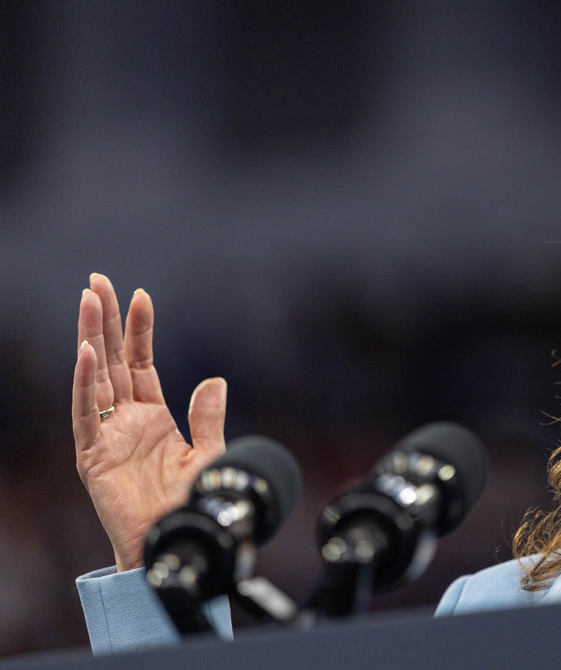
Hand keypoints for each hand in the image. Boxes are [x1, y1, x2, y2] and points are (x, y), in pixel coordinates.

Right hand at [72, 273, 227, 570]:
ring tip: (87, 300)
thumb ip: (208, 417)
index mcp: (152, 416)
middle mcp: (125, 420)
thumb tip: (214, 380)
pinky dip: (84, 383)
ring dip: (90, 338)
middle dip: (105, 321)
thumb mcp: (207, 453)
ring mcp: (106, 435)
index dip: (140, 330)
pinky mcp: (93, 456)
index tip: (141, 295)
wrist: (176, 541)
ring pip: (94, 377)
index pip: (141, 362)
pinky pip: (85, 413)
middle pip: (111, 360)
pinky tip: (85, 353)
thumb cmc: (190, 503)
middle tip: (96, 281)